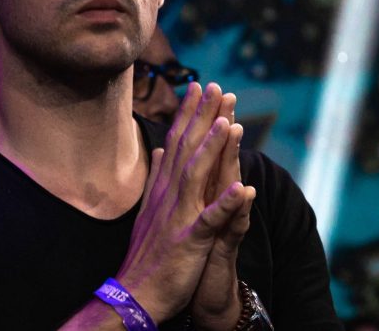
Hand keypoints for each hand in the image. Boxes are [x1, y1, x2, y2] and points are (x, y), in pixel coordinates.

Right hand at [113, 83, 252, 322]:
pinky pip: (211, 219)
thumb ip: (156, 177)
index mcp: (164, 187)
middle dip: (202, 117)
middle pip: (187, 149)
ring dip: (213, 149)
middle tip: (215, 86)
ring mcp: (179, 215)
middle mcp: (170, 195)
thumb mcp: (148, 209)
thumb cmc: (146, 253)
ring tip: (228, 123)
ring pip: (197, 175)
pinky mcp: (189, 239)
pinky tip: (243, 187)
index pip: (177, 142)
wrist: (135, 292)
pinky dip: (227, 203)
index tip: (199, 85)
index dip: (189, 113)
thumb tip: (159, 150)